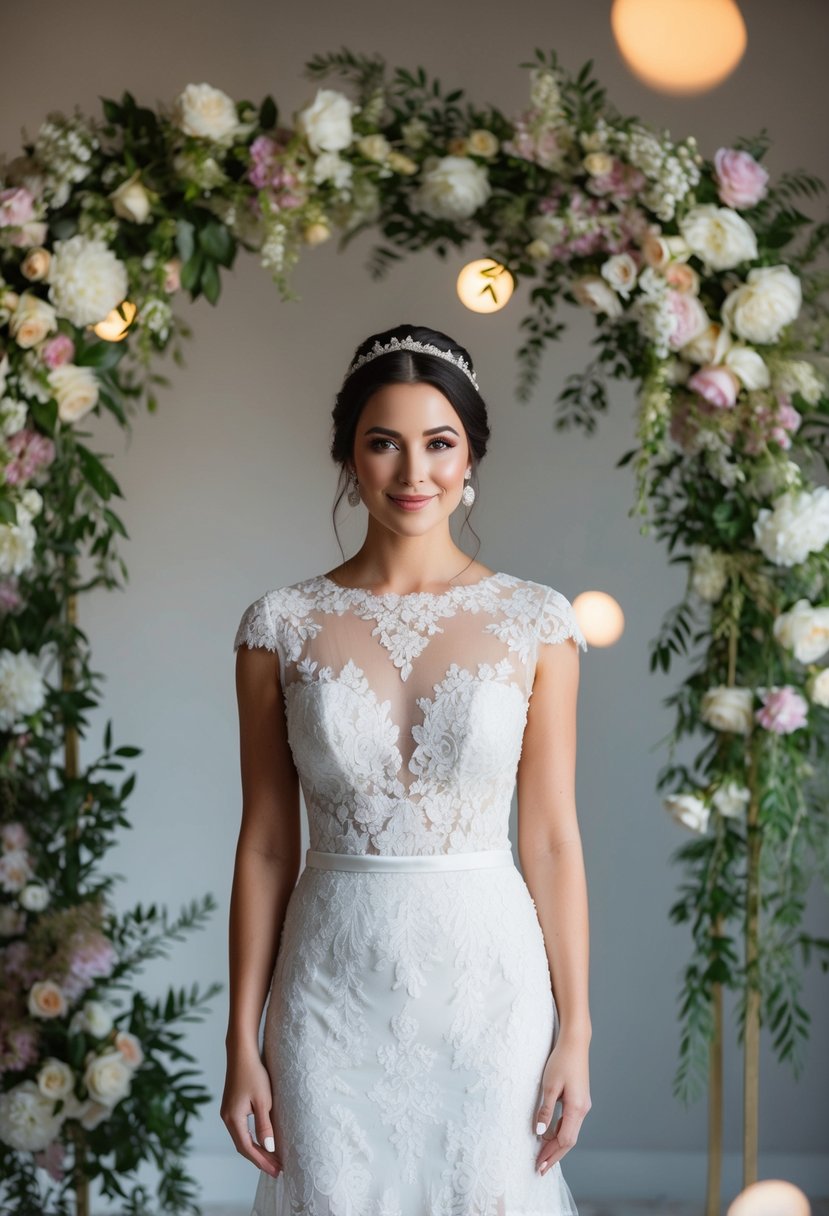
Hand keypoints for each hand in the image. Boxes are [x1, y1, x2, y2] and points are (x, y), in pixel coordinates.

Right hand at [221, 1043, 282, 1178]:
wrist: (241, 1052)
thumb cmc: (254, 1073)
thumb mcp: (263, 1100)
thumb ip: (265, 1125)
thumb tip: (268, 1148)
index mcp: (233, 1119)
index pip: (247, 1148)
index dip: (262, 1161)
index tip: (276, 1171)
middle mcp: (227, 1118)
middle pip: (243, 1146)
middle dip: (260, 1159)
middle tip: (277, 1169)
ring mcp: (227, 1112)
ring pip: (242, 1138)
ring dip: (256, 1150)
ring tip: (272, 1159)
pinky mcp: (231, 1106)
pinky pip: (241, 1129)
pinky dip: (252, 1139)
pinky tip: (262, 1141)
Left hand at [533, 1032, 590, 1174]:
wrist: (575, 1043)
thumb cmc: (561, 1061)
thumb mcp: (549, 1086)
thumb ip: (545, 1110)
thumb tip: (540, 1133)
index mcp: (577, 1108)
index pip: (565, 1140)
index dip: (552, 1155)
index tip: (539, 1166)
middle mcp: (583, 1110)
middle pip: (569, 1140)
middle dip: (554, 1155)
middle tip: (540, 1169)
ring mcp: (583, 1105)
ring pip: (570, 1132)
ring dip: (557, 1145)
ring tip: (543, 1156)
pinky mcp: (580, 1099)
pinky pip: (570, 1122)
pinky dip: (560, 1132)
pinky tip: (550, 1136)